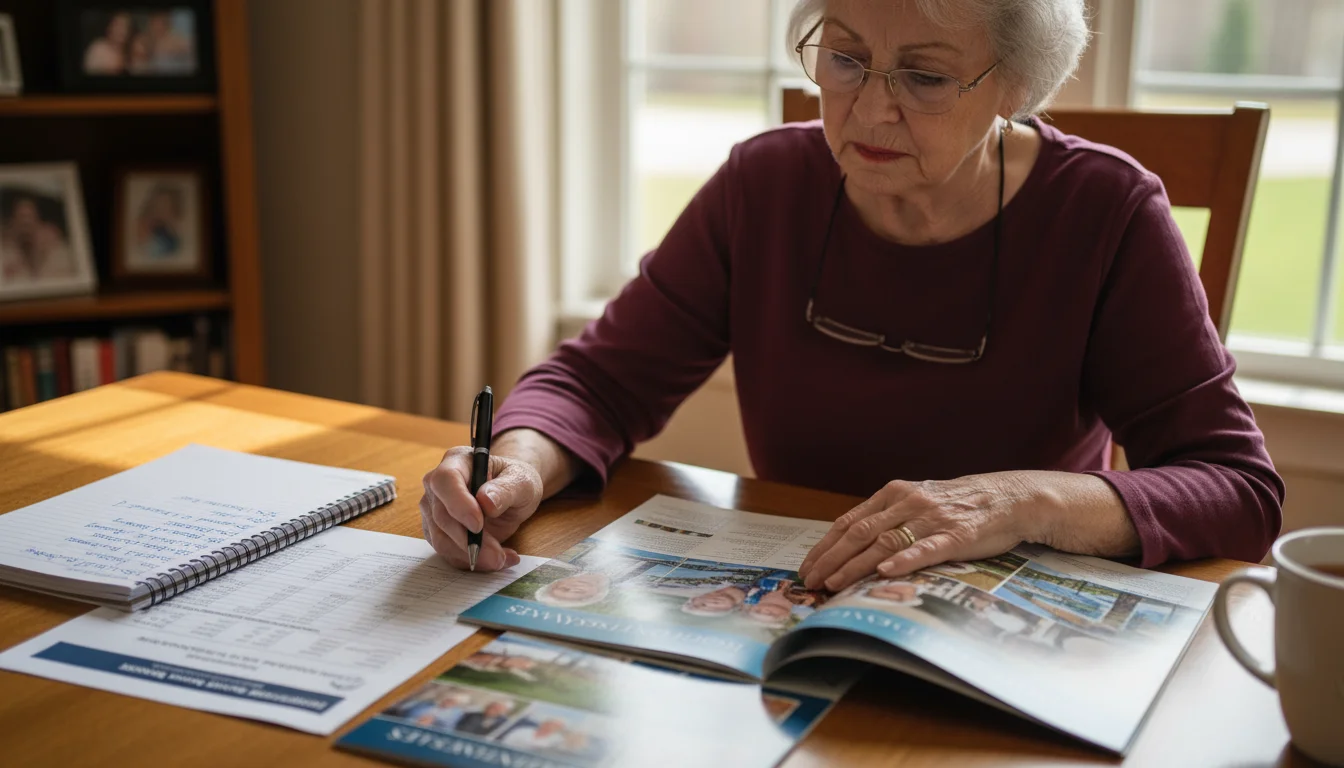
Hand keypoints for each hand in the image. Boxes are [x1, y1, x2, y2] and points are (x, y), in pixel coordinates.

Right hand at [420, 446, 542, 570]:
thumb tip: (486, 502)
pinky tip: (496, 559)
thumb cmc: (514, 481)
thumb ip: (506, 489)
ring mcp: (433, 509)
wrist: (510, 494)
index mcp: (457, 461)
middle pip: (441, 515)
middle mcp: (437, 484)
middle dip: (469, 540)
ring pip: (441, 539)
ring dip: (471, 555)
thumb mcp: (522, 481)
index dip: (458, 504)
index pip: (445, 480)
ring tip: (502, 559)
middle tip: (498, 555)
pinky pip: (447, 552)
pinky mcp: (437, 531)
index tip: (478, 525)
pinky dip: (471, 561)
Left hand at [798, 474, 1039, 591]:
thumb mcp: (917, 502)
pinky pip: (924, 549)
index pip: (849, 522)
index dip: (825, 546)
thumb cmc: (957, 505)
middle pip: (859, 533)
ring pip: (884, 543)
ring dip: (854, 565)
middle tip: (810, 582)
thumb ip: (888, 518)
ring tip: (834, 584)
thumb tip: (851, 544)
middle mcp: (907, 503)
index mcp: (894, 493)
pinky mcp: (955, 535)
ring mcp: (930, 518)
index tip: (807, 567)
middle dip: (830, 559)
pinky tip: (884, 572)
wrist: (1007, 498)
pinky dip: (902, 560)